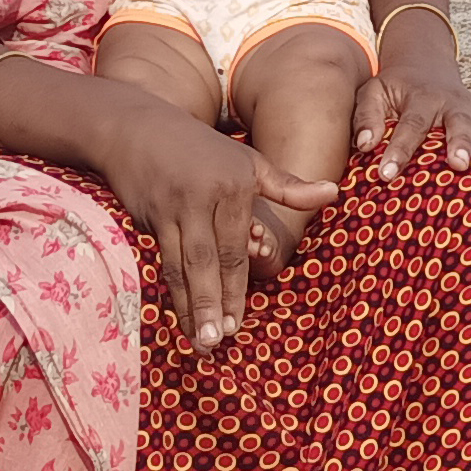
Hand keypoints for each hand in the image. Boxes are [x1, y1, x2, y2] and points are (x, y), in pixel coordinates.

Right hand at [94, 110, 337, 350]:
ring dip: (189, 307)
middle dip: (212, 303)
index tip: (238, 323)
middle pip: (208, 261)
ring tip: (199, 342)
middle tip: (217, 342)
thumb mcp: (250, 162)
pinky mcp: (148, 219)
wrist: (136, 128)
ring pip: (181, 266)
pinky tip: (178, 317)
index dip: (235, 287)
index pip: (236, 247)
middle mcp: (201, 200)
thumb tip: (334, 193)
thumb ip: (289, 186)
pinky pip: (162, 261)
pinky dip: (170, 292)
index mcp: (233, 188)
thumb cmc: (201, 149)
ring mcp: (171, 211)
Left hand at [355, 58, 470, 178]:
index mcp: (421, 98)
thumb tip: (364, 145)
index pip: (410, 126)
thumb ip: (366, 116)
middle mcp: (452, 104)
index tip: (386, 175)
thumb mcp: (373, 92)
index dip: (399, 150)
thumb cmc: (396, 88)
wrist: (425, 66)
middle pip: (458, 124)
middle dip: (459, 144)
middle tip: (458, 165)